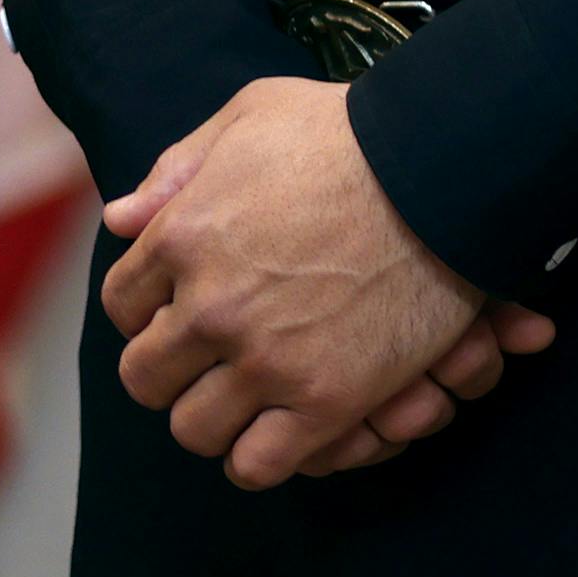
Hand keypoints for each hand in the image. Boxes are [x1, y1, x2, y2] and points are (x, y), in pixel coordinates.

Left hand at [98, 80, 557, 488]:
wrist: (455, 164)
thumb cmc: (358, 129)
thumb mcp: (258, 113)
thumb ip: (183, 163)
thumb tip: (122, 218)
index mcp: (184, 237)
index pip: (122, 303)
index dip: (153, 309)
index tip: (186, 307)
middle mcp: (210, 307)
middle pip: (147, 376)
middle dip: (177, 368)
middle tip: (218, 356)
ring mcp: (268, 359)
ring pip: (196, 428)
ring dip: (218, 415)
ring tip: (253, 395)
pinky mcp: (328, 398)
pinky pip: (258, 463)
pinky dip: (263, 455)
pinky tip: (286, 428)